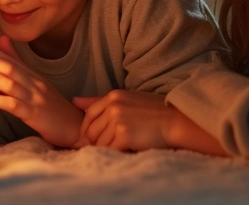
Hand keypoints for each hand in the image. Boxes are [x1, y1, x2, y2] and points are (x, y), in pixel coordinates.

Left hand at [0, 32, 81, 147]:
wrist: (76, 128)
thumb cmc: (54, 107)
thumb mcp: (37, 84)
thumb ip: (19, 64)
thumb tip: (3, 42)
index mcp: (32, 75)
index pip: (8, 57)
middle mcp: (34, 83)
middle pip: (8, 66)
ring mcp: (35, 98)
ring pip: (11, 82)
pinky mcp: (35, 114)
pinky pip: (16, 105)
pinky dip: (0, 100)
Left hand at [73, 90, 225, 154]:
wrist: (175, 121)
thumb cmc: (153, 111)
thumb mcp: (126, 99)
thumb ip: (99, 101)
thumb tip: (74, 101)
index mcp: (113, 96)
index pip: (89, 115)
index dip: (88, 129)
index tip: (93, 138)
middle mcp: (113, 106)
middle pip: (91, 130)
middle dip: (96, 141)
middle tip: (108, 146)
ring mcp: (118, 120)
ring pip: (100, 142)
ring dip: (107, 148)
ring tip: (120, 147)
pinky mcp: (125, 134)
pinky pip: (111, 149)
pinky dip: (116, 153)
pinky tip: (126, 150)